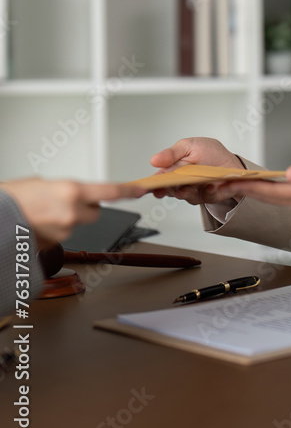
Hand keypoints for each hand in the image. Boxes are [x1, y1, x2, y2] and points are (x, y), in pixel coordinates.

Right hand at [1, 178, 142, 247]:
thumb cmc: (13, 198)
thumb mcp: (43, 183)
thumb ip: (66, 189)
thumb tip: (75, 193)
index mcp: (72, 191)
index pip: (110, 191)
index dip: (128, 191)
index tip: (140, 190)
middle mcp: (72, 212)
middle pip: (95, 212)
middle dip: (86, 207)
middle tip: (66, 201)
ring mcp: (64, 231)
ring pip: (77, 225)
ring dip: (68, 219)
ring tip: (44, 213)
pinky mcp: (55, 245)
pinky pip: (63, 235)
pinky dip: (55, 230)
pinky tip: (39, 224)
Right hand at [149, 137, 243, 205]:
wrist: (232, 161)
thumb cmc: (209, 153)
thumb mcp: (189, 146)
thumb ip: (172, 154)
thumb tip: (154, 160)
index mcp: (175, 170)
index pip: (160, 179)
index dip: (151, 184)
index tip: (145, 186)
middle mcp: (183, 183)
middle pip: (170, 190)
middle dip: (166, 190)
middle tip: (163, 188)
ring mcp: (196, 191)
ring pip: (186, 196)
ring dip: (185, 192)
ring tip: (186, 187)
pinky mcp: (210, 195)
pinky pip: (207, 197)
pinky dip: (208, 192)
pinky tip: (210, 185)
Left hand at [222, 152, 290, 212]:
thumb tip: (289, 173)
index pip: (271, 192)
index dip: (248, 187)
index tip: (228, 182)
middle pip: (267, 197)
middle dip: (242, 191)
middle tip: (217, 185)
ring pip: (272, 197)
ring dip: (250, 192)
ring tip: (229, 185)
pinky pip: (280, 195)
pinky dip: (264, 190)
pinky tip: (255, 186)